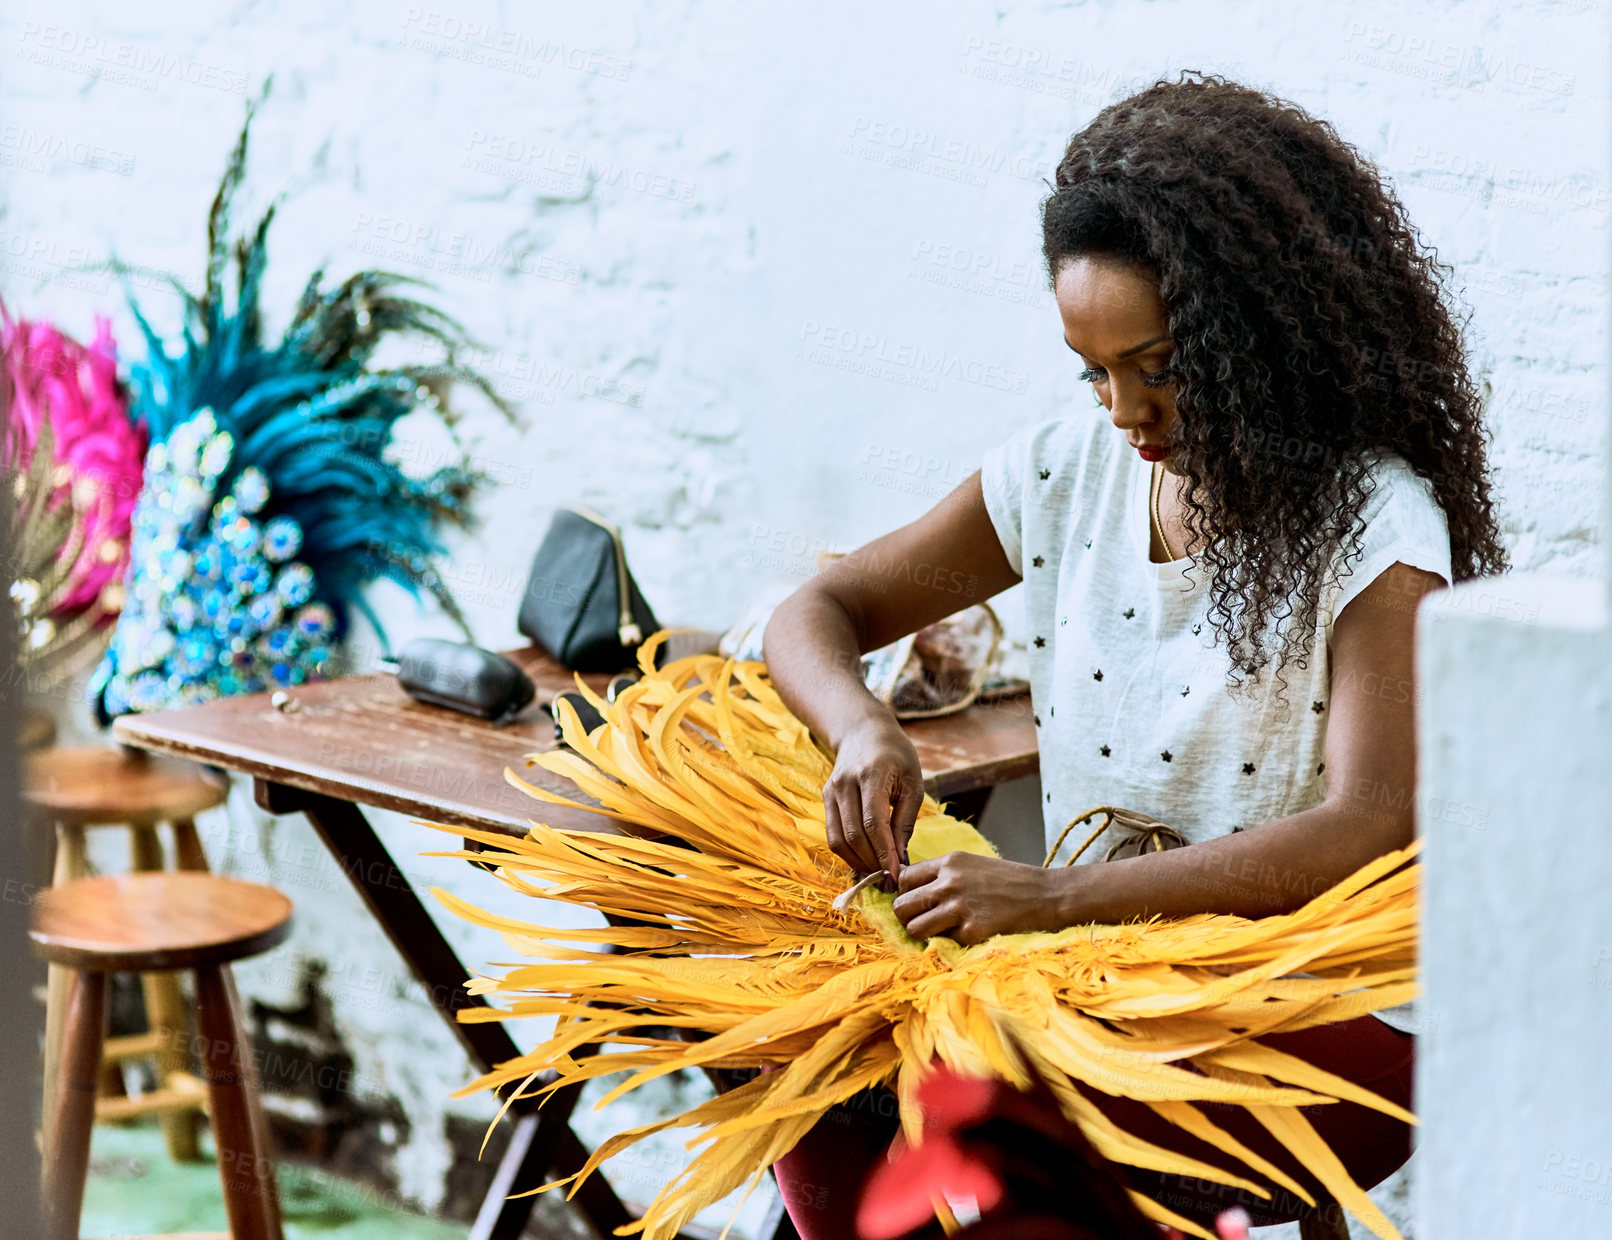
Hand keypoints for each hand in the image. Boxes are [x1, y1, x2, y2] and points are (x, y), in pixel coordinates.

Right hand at [823, 714, 924, 883]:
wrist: (864, 731)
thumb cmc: (896, 756)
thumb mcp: (913, 782)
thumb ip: (904, 821)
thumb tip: (899, 859)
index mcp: (871, 774)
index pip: (873, 822)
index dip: (883, 852)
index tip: (895, 873)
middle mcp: (845, 783)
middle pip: (853, 834)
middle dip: (871, 862)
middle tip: (888, 881)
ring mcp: (831, 790)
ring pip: (838, 838)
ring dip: (857, 862)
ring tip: (876, 875)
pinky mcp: (825, 798)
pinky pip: (832, 833)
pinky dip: (847, 853)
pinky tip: (863, 861)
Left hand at [893, 852, 1063, 945]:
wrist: (1045, 895)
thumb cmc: (1009, 880)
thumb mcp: (972, 865)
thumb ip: (942, 874)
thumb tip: (909, 888)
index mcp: (949, 862)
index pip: (904, 879)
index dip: (905, 893)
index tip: (915, 902)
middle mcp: (949, 883)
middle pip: (901, 905)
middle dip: (907, 916)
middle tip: (922, 920)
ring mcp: (959, 907)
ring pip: (913, 928)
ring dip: (923, 933)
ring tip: (940, 931)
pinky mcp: (971, 931)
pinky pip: (942, 942)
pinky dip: (952, 941)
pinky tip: (969, 933)